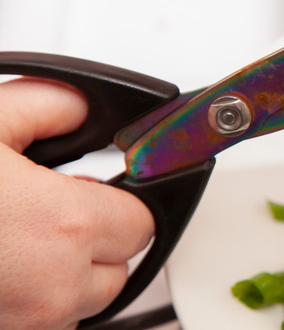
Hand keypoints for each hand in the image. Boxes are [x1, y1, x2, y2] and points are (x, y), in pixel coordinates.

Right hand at [0, 78, 153, 329]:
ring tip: (13, 240)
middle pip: (118, 268)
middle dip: (96, 239)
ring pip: (80, 305)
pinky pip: (41, 325)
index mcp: (62, 227)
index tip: (100, 189)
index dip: (122, 200)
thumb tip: (80, 110)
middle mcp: (50, 290)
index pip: (142, 221)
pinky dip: (30, 301)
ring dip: (63, 276)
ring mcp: (21, 326)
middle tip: (51, 210)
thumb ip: (51, 104)